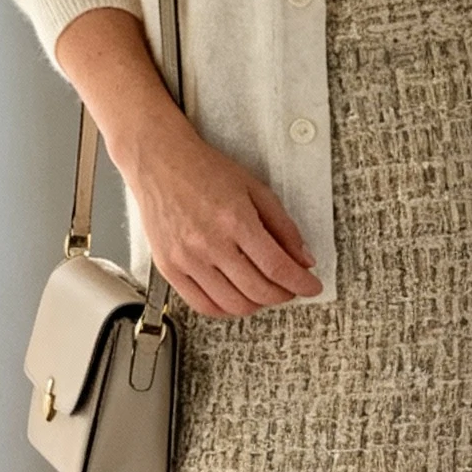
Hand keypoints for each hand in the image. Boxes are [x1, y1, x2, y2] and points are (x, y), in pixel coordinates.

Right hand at [129, 106, 323, 317]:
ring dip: (257, 304)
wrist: (159, 162)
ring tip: (263, 291)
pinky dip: (226, 309)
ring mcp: (187, 259)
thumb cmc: (203, 170)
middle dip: (283, 295)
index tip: (311, 287)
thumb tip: (303, 259)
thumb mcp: (254, 189)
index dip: (301, 283)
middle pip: (258, 290)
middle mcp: (210, 243)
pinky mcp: (169, 268)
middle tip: (289, 288)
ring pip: (233, 304)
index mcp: (235, 220)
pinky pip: (202, 305)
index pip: (277, 267)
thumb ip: (283, 226)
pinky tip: (236, 298)